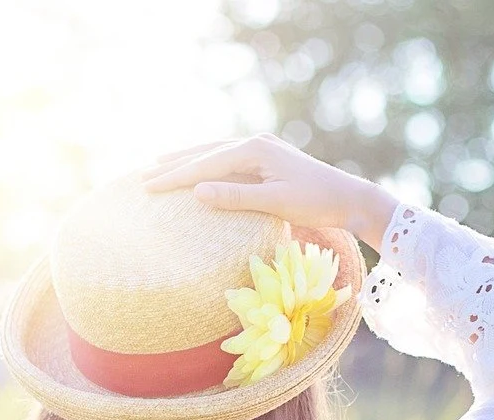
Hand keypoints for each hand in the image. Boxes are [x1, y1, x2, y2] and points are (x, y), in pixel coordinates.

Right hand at [138, 135, 399, 249]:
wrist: (350, 198)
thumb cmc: (316, 203)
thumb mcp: (275, 203)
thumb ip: (236, 197)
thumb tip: (197, 191)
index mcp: (255, 149)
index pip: (206, 163)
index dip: (176, 176)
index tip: (148, 187)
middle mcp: (256, 143)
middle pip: (206, 153)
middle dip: (175, 165)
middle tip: (143, 178)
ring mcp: (262, 149)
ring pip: (215, 152)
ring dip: (189, 159)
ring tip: (162, 166)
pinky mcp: (268, 159)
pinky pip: (228, 158)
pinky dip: (208, 163)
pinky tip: (199, 168)